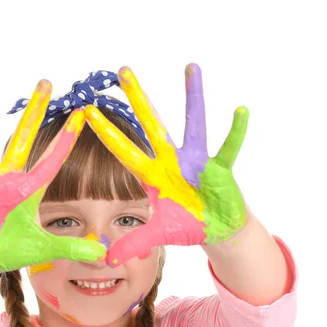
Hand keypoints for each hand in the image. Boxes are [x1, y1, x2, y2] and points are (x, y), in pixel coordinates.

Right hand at [0, 78, 105, 272]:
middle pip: (22, 138)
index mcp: (27, 190)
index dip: (66, 139)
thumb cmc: (7, 250)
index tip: (82, 113)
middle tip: (46, 81)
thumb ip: (71, 247)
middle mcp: (5, 179)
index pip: (51, 160)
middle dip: (34, 111)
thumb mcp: (41, 249)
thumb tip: (103, 252)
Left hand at [84, 64, 247, 265]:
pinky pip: (228, 148)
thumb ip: (133, 243)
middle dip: (138, 98)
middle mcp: (172, 161)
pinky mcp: (220, 169)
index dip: (106, 133)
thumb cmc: (186, 224)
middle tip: (122, 70)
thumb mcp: (157, 235)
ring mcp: (197, 161)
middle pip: (151, 124)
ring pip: (193, 123)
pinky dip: (235, 132)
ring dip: (192, 96)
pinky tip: (240, 111)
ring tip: (191, 67)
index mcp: (152, 175)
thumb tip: (108, 259)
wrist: (216, 229)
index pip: (124, 151)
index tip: (86, 111)